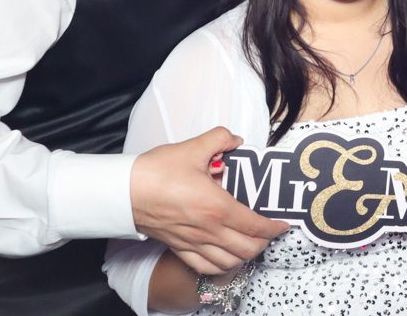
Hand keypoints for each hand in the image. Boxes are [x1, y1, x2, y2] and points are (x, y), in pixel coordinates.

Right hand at [131, 127, 288, 274]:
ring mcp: (193, 242)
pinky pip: (206, 267)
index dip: (274, 228)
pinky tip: (226, 255)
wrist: (123, 192)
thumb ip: (220, 139)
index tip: (284, 224)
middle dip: (264, 242)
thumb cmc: (156, 172)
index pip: (255, 225)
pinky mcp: (179, 247)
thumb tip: (236, 140)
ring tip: (251, 242)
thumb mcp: (193, 147)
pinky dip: (222, 265)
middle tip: (269, 230)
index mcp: (216, 207)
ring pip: (229, 262)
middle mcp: (208, 230)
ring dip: (245, 255)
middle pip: (247, 249)